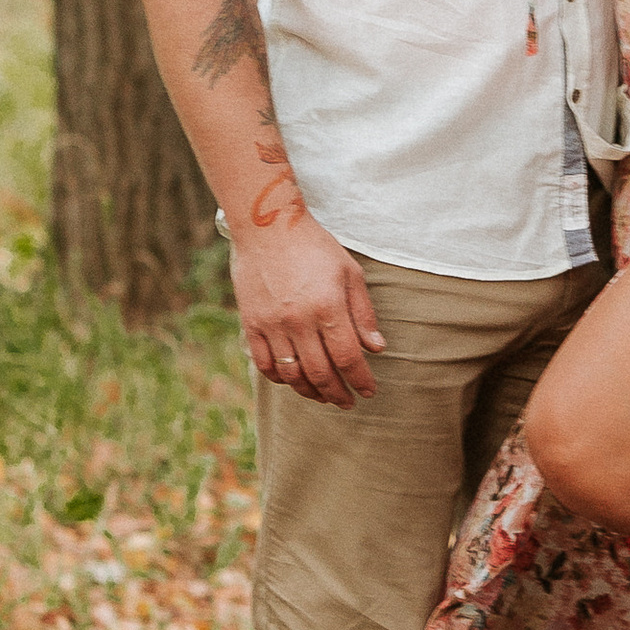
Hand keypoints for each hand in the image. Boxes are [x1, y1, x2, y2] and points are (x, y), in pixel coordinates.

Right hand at [228, 212, 386, 406]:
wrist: (267, 226)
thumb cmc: (314, 246)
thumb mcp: (349, 272)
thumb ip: (363, 313)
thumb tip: (377, 348)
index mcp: (327, 307)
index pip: (348, 357)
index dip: (361, 380)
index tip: (369, 392)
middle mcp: (299, 321)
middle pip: (321, 373)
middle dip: (338, 394)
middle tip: (347, 402)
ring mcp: (272, 325)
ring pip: (293, 375)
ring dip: (311, 392)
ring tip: (323, 396)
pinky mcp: (252, 324)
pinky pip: (266, 364)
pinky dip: (281, 379)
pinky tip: (293, 379)